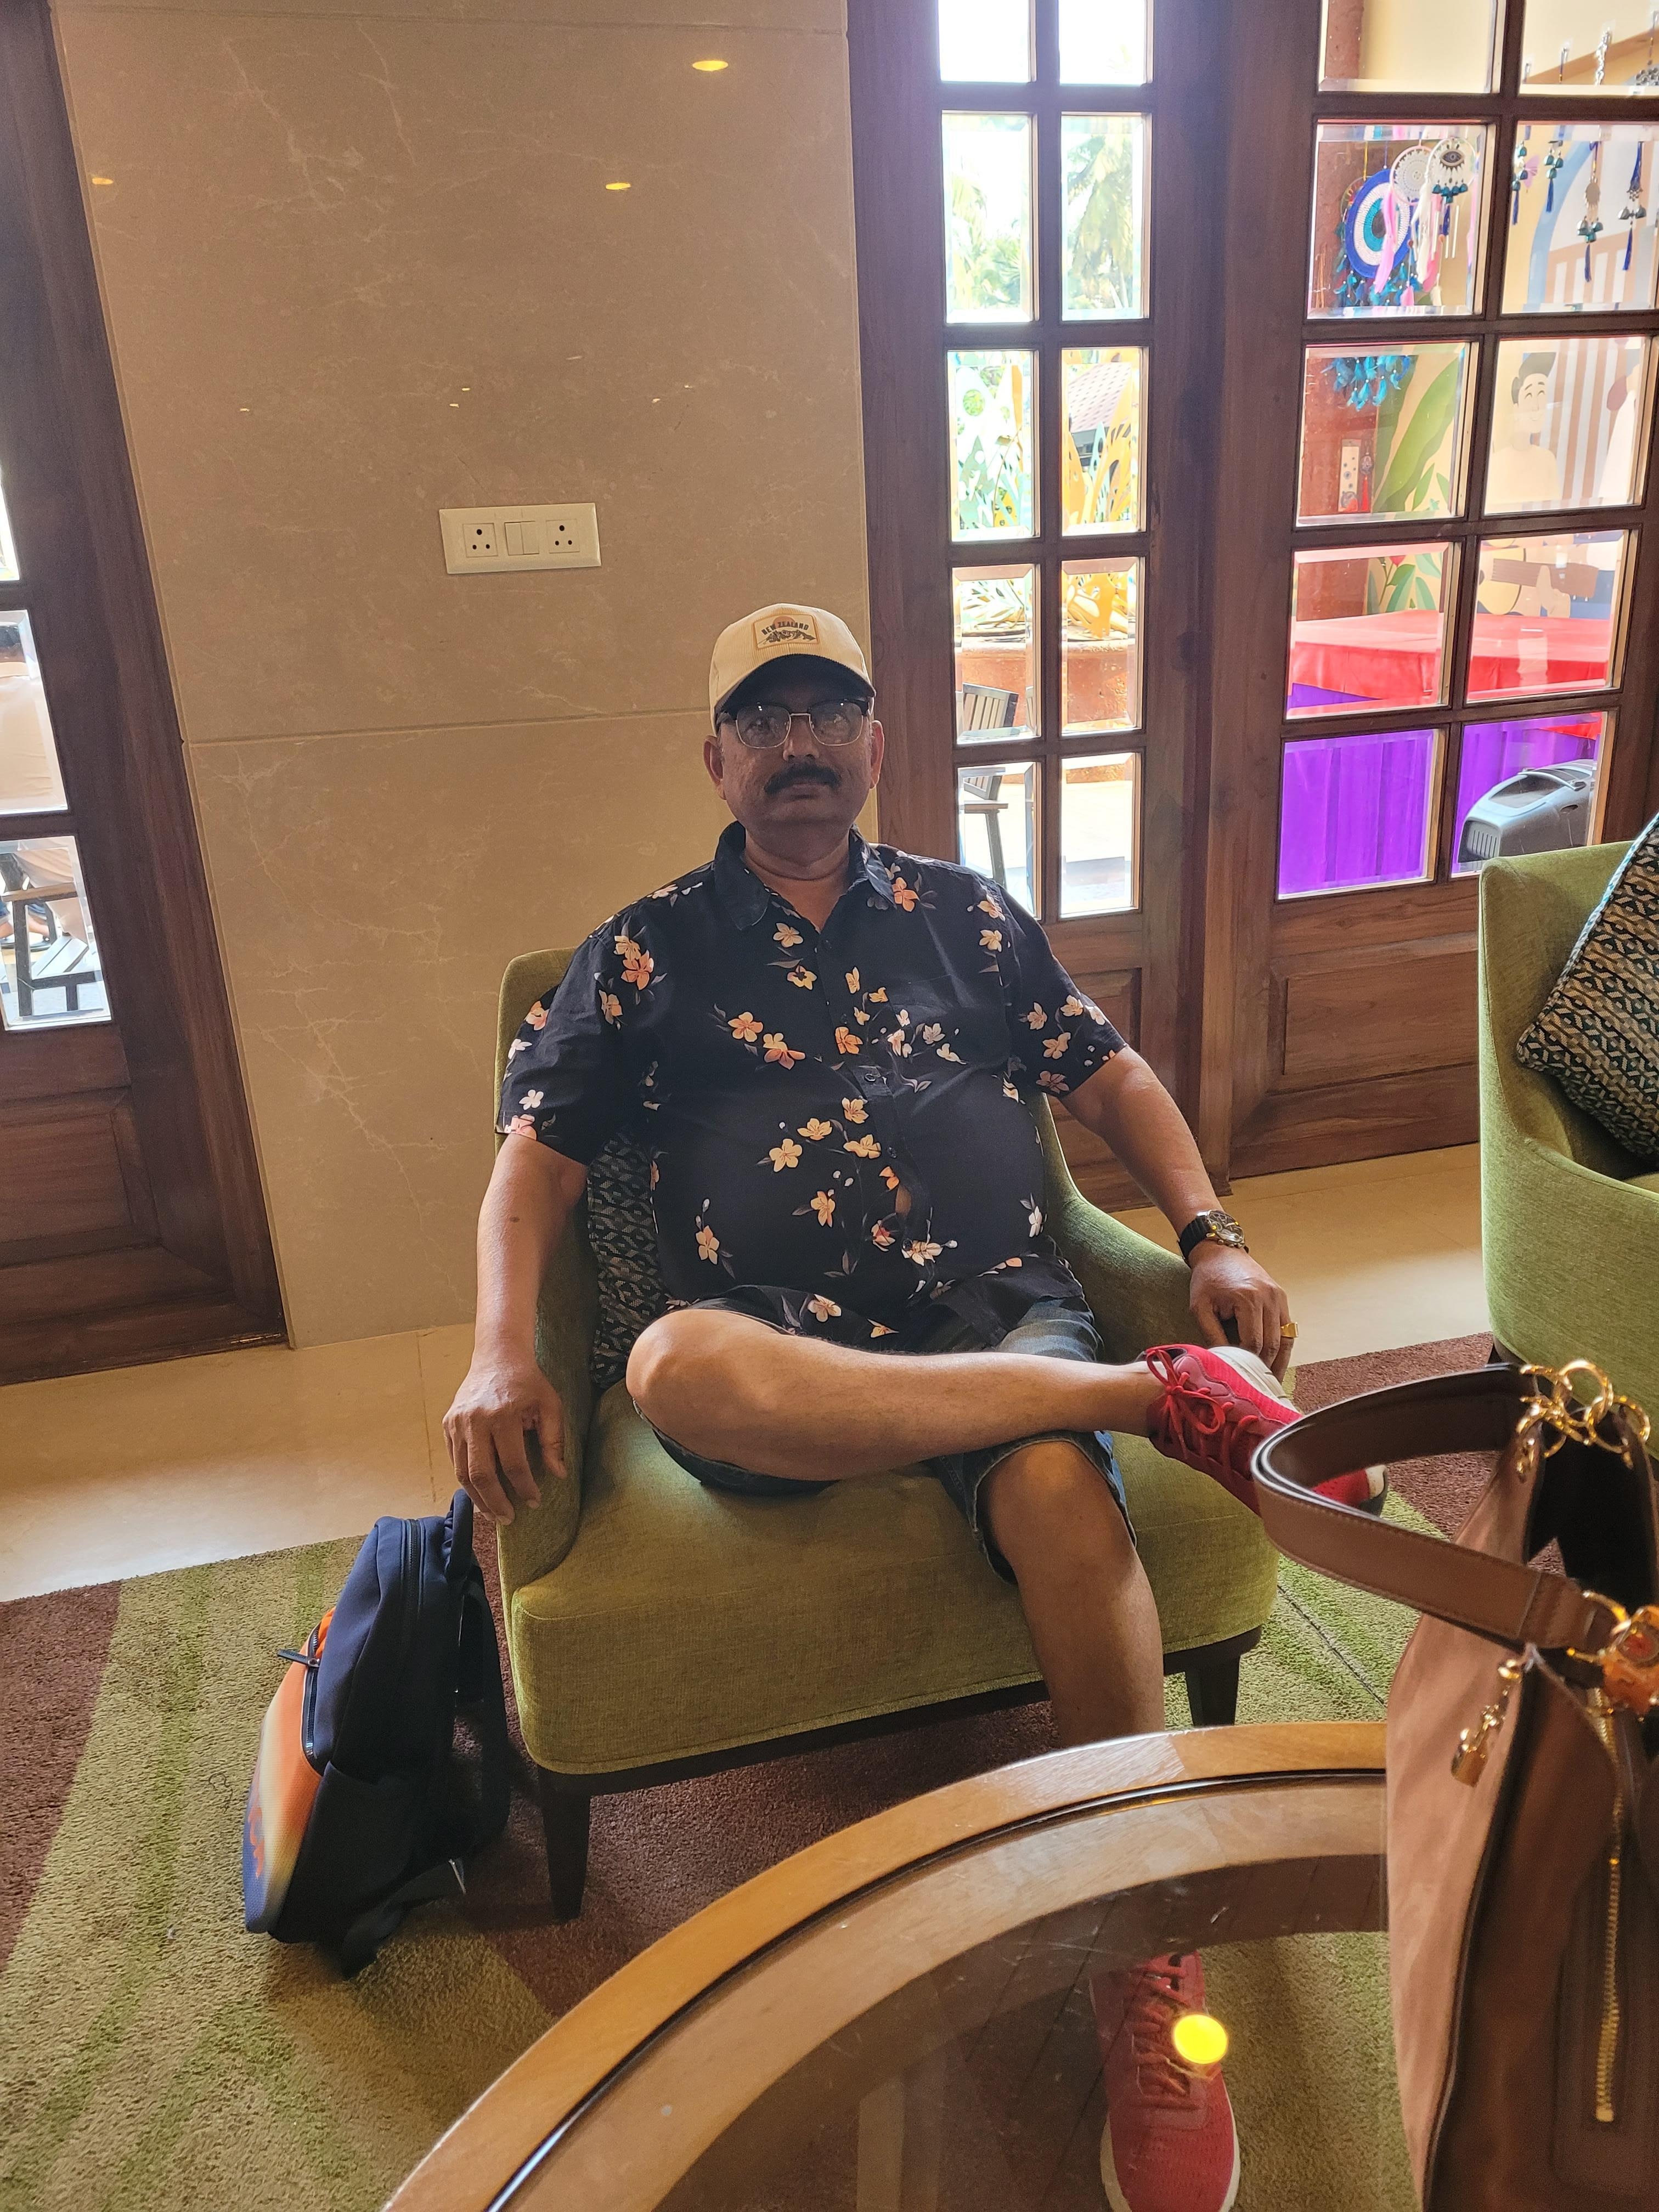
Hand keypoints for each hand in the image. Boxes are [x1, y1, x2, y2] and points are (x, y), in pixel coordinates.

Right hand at [443, 1352, 565, 1524]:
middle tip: (509, 1519)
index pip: (513, 1463)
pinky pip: (455, 1461)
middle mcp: (475, 1420)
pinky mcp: (447, 1425)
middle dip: (496, 1501)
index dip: (524, 1487)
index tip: (534, 1501)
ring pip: (463, 1472)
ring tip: (493, 1514)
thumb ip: (553, 1440)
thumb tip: (558, 1474)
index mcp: (503, 1414)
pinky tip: (480, 1493)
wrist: (497, 1356)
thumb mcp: (550, 1405)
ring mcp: (457, 1423)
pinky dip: (467, 1480)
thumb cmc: (528, 1382)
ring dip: (478, 1497)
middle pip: (481, 1473)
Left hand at [1187, 1246, 1293, 1379]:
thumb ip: (1211, 1335)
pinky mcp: (1282, 1297)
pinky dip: (1284, 1347)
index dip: (1248, 1363)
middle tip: (1259, 1389)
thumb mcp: (1199, 1307)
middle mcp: (1268, 1298)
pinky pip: (1288, 1328)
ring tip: (1272, 1383)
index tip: (1241, 1378)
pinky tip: (1277, 1362)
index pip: (1253, 1342)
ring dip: (1279, 1362)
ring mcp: (1279, 1297)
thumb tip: (1223, 1363)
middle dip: (1265, 1367)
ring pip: (1285, 1339)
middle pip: (1272, 1343)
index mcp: (1248, 1299)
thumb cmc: (1207, 1279)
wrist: (1220, 1251)